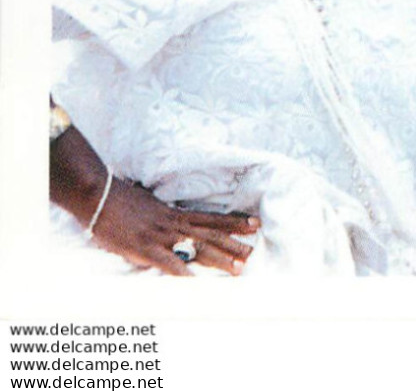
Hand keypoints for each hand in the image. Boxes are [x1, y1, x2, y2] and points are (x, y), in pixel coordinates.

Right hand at [91, 178, 258, 275]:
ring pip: (198, 247)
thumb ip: (165, 217)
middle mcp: (174, 224)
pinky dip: (182, 271)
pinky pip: (167, 262)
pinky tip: (196, 280)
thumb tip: (176, 225)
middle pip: (211, 234)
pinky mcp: (145, 248)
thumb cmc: (122, 202)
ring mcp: (161, 236)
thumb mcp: (151, 207)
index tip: (254, 224)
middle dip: (234, 244)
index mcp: (176, 214)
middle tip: (253, 253)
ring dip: (220, 259)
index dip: (234, 222)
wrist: (100, 196)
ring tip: (238, 268)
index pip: (212, 219)